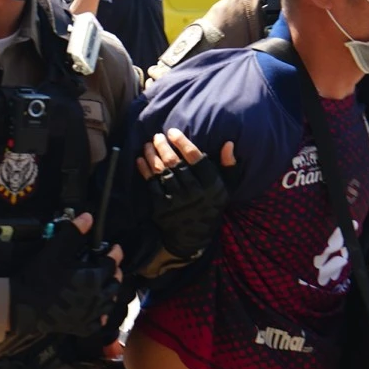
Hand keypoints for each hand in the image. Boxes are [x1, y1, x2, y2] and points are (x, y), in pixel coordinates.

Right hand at [9, 213, 122, 336]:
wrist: (24, 305)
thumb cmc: (41, 275)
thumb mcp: (56, 249)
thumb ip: (74, 232)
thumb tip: (88, 217)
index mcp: (95, 278)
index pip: (112, 263)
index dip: (115, 254)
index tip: (115, 248)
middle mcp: (98, 297)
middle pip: (114, 284)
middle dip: (114, 273)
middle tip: (110, 266)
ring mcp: (91, 315)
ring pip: (109, 304)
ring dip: (109, 293)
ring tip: (106, 286)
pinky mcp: (82, 327)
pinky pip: (98, 323)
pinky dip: (101, 316)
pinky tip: (98, 312)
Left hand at [137, 129, 237, 258]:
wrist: (194, 236)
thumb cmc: (211, 205)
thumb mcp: (226, 188)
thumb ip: (228, 166)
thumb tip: (228, 143)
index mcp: (211, 185)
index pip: (195, 158)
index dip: (182, 142)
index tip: (172, 132)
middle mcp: (194, 191)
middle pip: (175, 162)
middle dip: (163, 146)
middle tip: (157, 136)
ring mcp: (176, 200)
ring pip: (161, 171)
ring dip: (152, 155)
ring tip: (147, 145)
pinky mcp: (162, 207)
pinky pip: (151, 184)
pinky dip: (144, 170)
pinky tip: (140, 160)